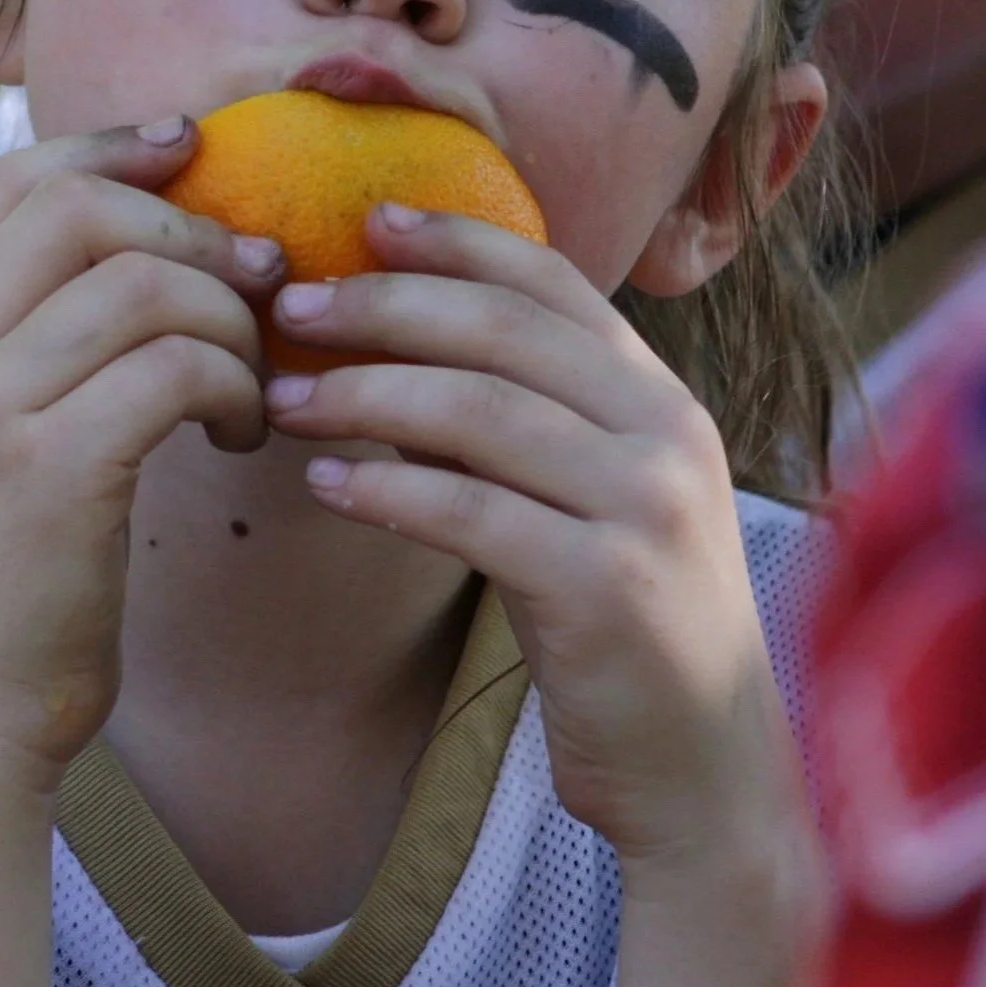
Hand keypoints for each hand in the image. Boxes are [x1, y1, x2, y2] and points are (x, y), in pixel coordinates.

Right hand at [0, 118, 286, 795]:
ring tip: (251, 388)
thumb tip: (160, 243)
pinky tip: (242, 438)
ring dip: (231, 324)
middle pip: (84, 210)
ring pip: (145, 285)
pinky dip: (235, 388)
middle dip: (196, 231)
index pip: (16, 180)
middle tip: (261, 284)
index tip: (195, 147)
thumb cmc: (18, 573)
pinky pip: (177, 368)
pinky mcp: (49, 468)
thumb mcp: (7, 433)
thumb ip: (47, 339)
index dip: (115, 147)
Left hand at [261, 203, 807, 880]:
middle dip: (385, 306)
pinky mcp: (608, 586)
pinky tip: (324, 484)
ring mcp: (646, 507)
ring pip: (479, 412)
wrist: (703, 767)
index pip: (552, 280)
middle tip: (290, 307)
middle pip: (503, 330)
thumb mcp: (581, 499)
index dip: (457, 239)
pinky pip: (472, 513)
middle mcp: (668, 433)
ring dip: (364, 394)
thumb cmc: (620, 623)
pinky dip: (386, 491)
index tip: (368, 219)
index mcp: (660, 397)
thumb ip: (510, 422)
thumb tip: (385, 350)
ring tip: (282, 398)